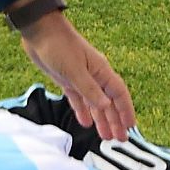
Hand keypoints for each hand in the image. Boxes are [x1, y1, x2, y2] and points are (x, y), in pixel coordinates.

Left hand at [16, 13, 135, 140]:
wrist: (38, 30)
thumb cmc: (58, 45)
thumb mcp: (74, 70)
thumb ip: (89, 89)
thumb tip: (105, 106)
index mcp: (101, 71)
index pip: (119, 94)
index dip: (126, 110)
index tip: (131, 126)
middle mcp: (94, 75)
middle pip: (108, 102)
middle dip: (116, 120)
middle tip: (120, 139)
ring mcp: (81, 78)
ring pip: (95, 103)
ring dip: (101, 119)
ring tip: (106, 136)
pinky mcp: (67, 79)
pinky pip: (79, 99)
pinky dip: (82, 111)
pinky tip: (86, 123)